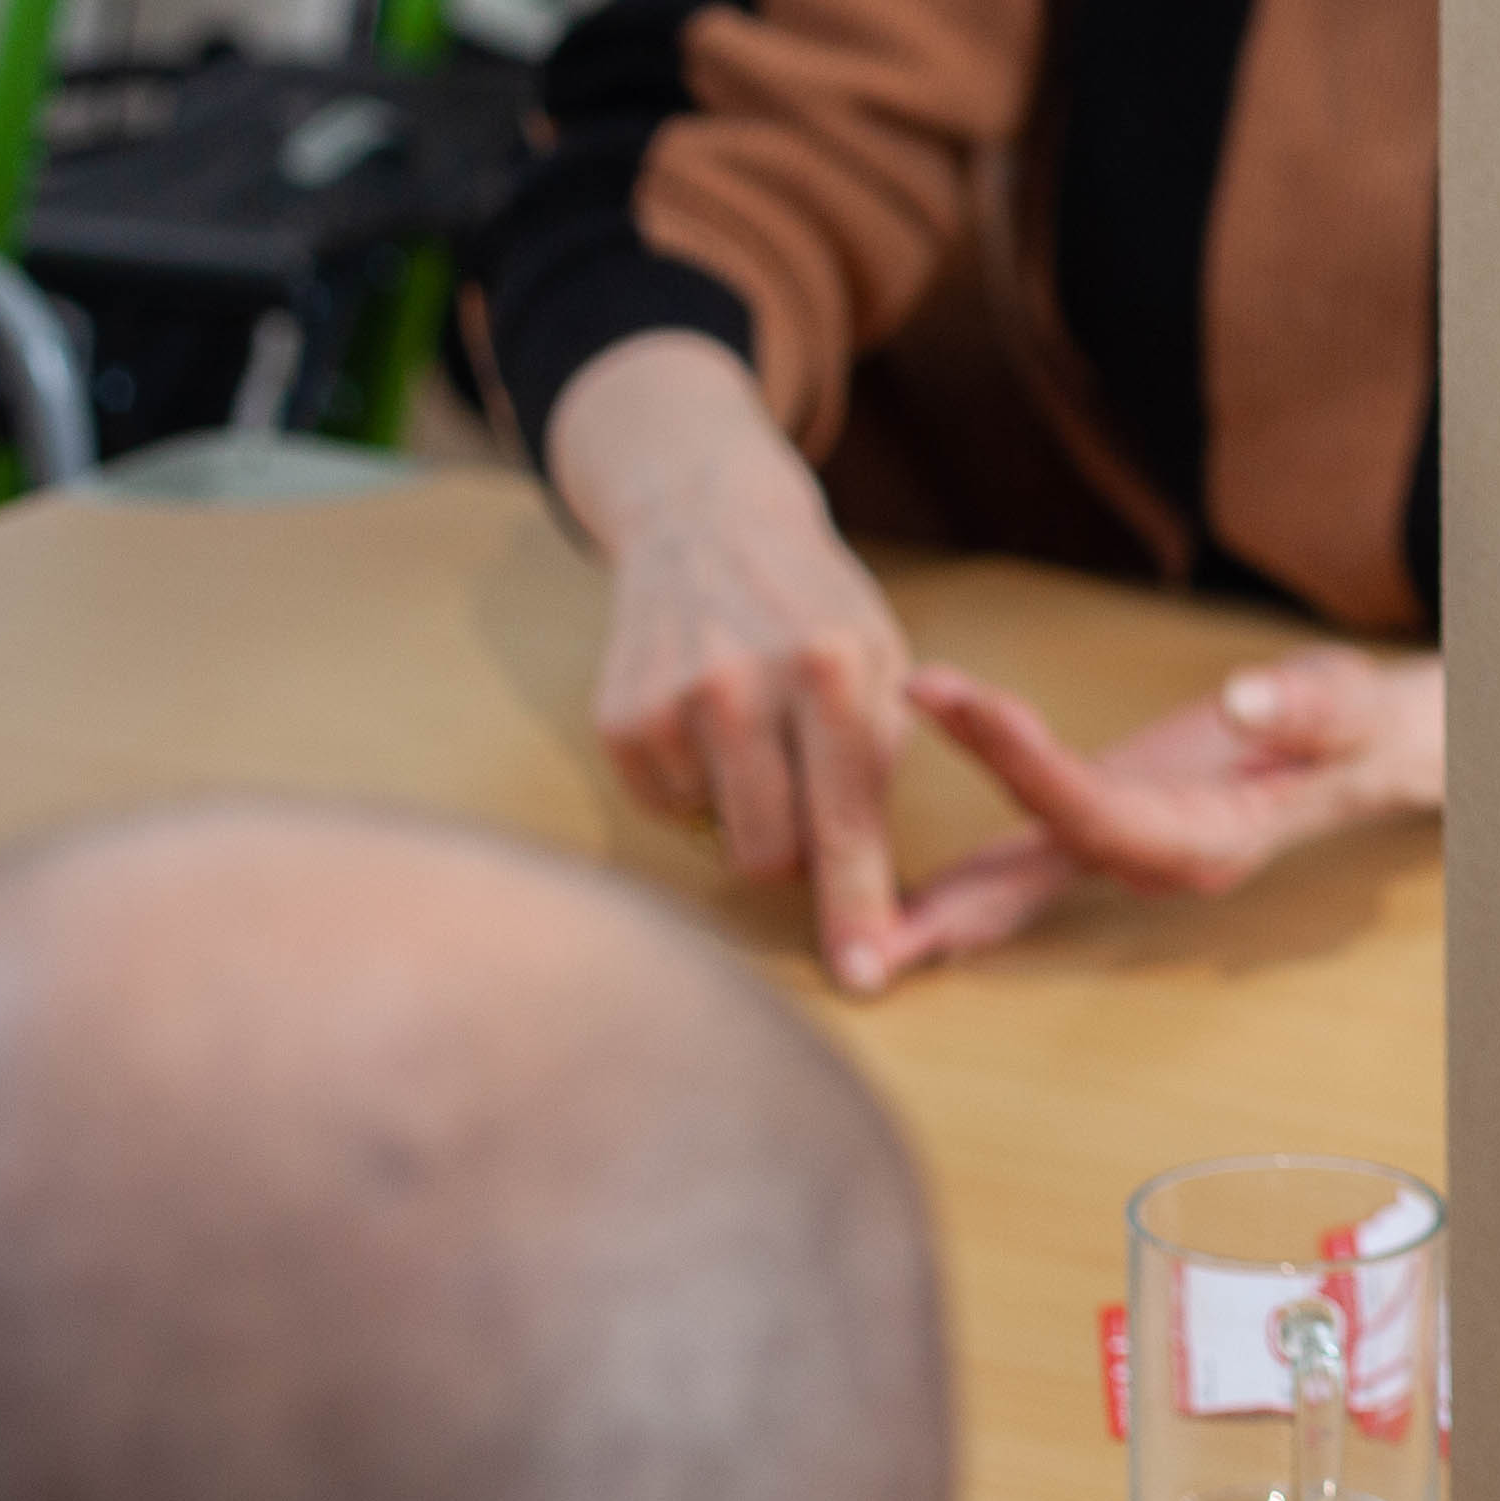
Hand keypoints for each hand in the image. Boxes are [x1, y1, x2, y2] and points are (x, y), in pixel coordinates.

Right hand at [548, 330, 922, 991]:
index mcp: (830, 668)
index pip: (848, 818)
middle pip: (774, 853)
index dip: (857, 905)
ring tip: (760, 734)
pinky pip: (672, 812)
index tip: (864, 975)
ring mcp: (669, 706)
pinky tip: (708, 721)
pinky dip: (699, 785)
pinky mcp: (616, 725)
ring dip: (750, 810)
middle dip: (801, 853)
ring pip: (724, 838)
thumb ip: (880, 760)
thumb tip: (869, 888)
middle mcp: (741, 687)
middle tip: (811, 799)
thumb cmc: (817, 609)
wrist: (705, 525)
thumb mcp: (882, 659)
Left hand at [873, 648, 1446, 974]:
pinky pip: (1031, 863)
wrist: (1371, 755)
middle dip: (950, 888)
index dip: (1023, 760)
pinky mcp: (1116, 833)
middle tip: (859, 927)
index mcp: (1208, 839)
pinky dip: (969, 885)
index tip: (957, 698)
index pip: (1094, 805)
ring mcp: (1134, 856)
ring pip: (1025, 878)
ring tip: (857, 936)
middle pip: (1040, 860)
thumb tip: (1243, 699)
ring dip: (942, 902)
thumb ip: (1306, 705)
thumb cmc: (1360, 726)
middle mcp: (1161, 863)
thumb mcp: (1349, 703)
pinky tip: (909, 909)